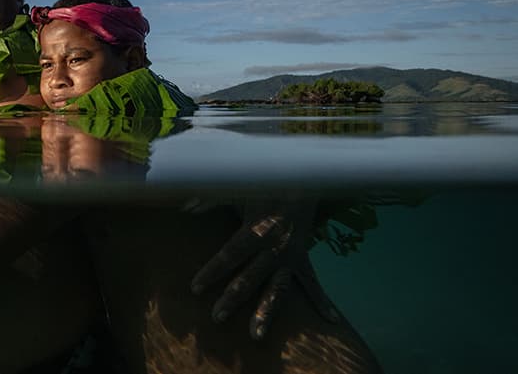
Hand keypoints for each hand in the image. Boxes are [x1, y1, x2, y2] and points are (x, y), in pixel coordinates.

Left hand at [187, 196, 339, 339]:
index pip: (230, 255)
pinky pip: (313, 282)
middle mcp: (273, 248)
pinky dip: (322, 301)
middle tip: (217, 317)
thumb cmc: (261, 187)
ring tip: (256, 335)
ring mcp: (290, 256)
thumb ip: (210, 200)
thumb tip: (186, 207)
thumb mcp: (235, 190)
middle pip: (250, 278)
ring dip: (266, 312)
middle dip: (232, 299)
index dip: (212, 271)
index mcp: (255, 230)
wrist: (299, 181)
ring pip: (278, 289)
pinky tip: (330, 320)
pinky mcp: (303, 258)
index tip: (195, 288)